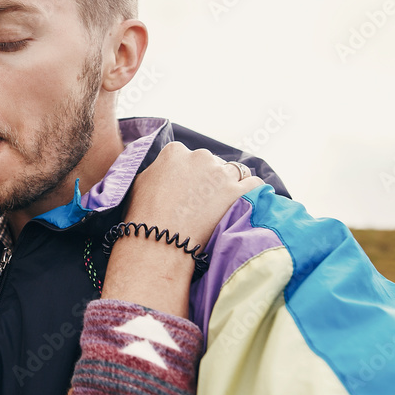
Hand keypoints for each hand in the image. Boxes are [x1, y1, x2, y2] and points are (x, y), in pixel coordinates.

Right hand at [102, 143, 262, 315]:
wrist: (159, 243)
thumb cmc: (143, 216)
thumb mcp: (140, 183)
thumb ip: (156, 169)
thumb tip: (163, 169)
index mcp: (175, 152)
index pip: (188, 156)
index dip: (188, 173)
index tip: (187, 188)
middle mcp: (200, 157)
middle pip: (212, 163)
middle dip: (209, 178)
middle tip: (202, 201)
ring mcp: (221, 174)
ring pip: (234, 172)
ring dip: (229, 185)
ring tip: (221, 205)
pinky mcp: (238, 192)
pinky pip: (255, 184)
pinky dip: (251, 192)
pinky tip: (244, 202)